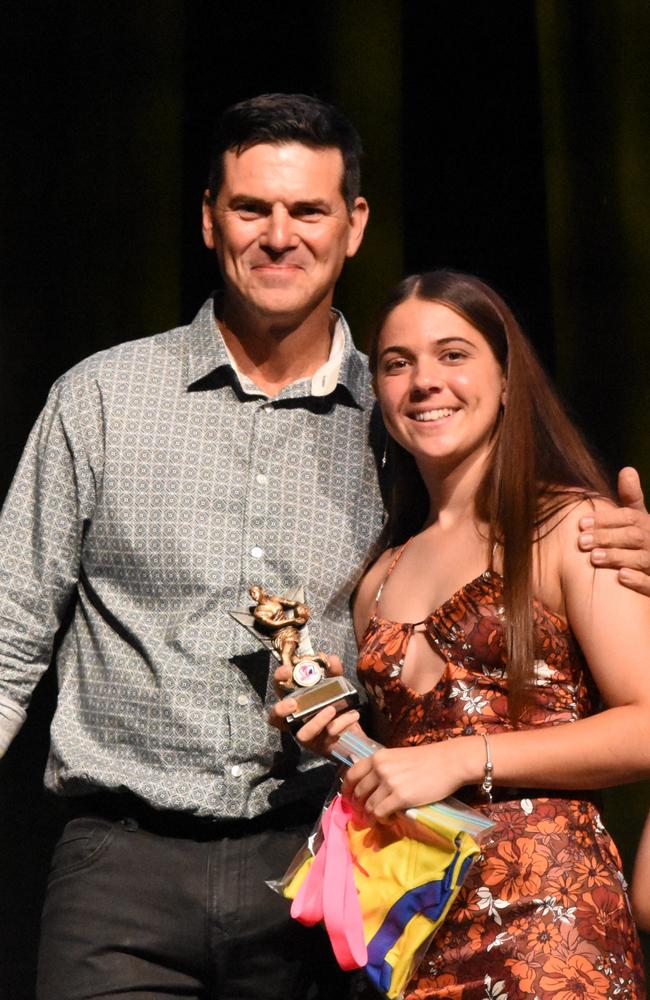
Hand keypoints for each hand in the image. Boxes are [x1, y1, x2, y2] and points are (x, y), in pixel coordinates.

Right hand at [268, 654, 363, 756]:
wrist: (356, 733)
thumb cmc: (339, 708)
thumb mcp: (338, 688)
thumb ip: (334, 673)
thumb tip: (331, 659)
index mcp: (297, 700)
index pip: (280, 688)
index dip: (279, 678)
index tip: (287, 670)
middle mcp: (296, 719)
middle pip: (276, 717)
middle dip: (281, 709)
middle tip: (292, 703)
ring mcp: (307, 735)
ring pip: (302, 733)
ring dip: (316, 721)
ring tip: (331, 709)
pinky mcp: (321, 746)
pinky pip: (327, 737)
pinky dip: (339, 724)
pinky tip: (352, 715)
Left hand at [342, 739, 480, 821]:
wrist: (449, 762)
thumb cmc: (426, 760)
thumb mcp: (398, 757)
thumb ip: (383, 768)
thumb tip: (370, 785)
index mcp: (378, 757)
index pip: (352, 774)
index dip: (346, 789)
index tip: (348, 798)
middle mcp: (380, 768)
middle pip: (358, 793)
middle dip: (359, 806)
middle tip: (363, 814)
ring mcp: (389, 783)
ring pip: (369, 806)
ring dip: (370, 816)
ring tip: (378, 819)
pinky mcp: (400, 797)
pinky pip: (380, 813)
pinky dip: (381, 820)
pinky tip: (388, 819)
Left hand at [578, 467, 649, 595]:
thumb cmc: (643, 542)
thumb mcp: (639, 520)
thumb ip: (631, 498)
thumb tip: (627, 469)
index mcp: (648, 525)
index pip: (630, 517)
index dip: (607, 519)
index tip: (581, 523)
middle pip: (634, 536)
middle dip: (608, 537)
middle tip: (582, 541)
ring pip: (642, 559)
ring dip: (618, 557)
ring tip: (594, 558)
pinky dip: (638, 580)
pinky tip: (621, 577)